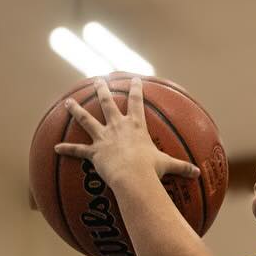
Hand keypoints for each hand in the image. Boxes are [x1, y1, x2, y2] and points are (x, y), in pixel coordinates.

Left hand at [56, 77, 202, 190]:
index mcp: (136, 125)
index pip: (136, 101)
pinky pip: (78, 150)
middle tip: (98, 81)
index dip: (135, 89)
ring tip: (68, 101)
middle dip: (102, 90)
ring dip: (76, 110)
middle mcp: (118, 126)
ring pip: (86, 119)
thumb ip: (182, 168)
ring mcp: (103, 137)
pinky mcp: (94, 152)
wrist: (133, 177)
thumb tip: (199, 175)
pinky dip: (67, 150)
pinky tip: (56, 147)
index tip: (134, 78)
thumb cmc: (151, 170)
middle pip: (107, 103)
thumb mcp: (168, 166)